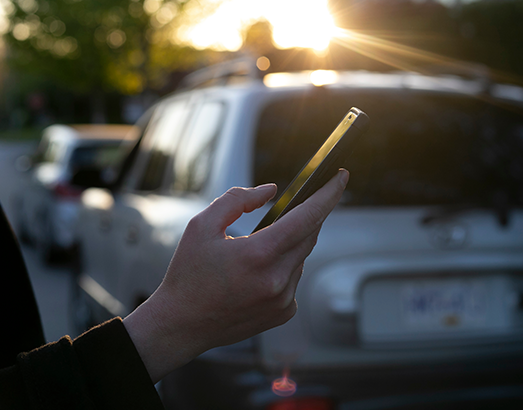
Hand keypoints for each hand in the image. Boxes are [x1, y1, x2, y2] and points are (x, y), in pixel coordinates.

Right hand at [123, 169, 348, 382]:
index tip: (342, 176)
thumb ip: (238, 200)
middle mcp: (278, 279)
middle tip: (300, 203)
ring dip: (291, 244)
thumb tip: (272, 191)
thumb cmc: (188, 274)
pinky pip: (294, 279)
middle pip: (309, 235)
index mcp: (259, 254)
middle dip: (308, 216)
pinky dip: (284, 268)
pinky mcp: (284, 313)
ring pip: (301, 258)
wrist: (181, 325)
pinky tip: (259, 272)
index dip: (328, 194)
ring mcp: (283, 300)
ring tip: (262, 246)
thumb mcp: (202, 226)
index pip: (308, 217)